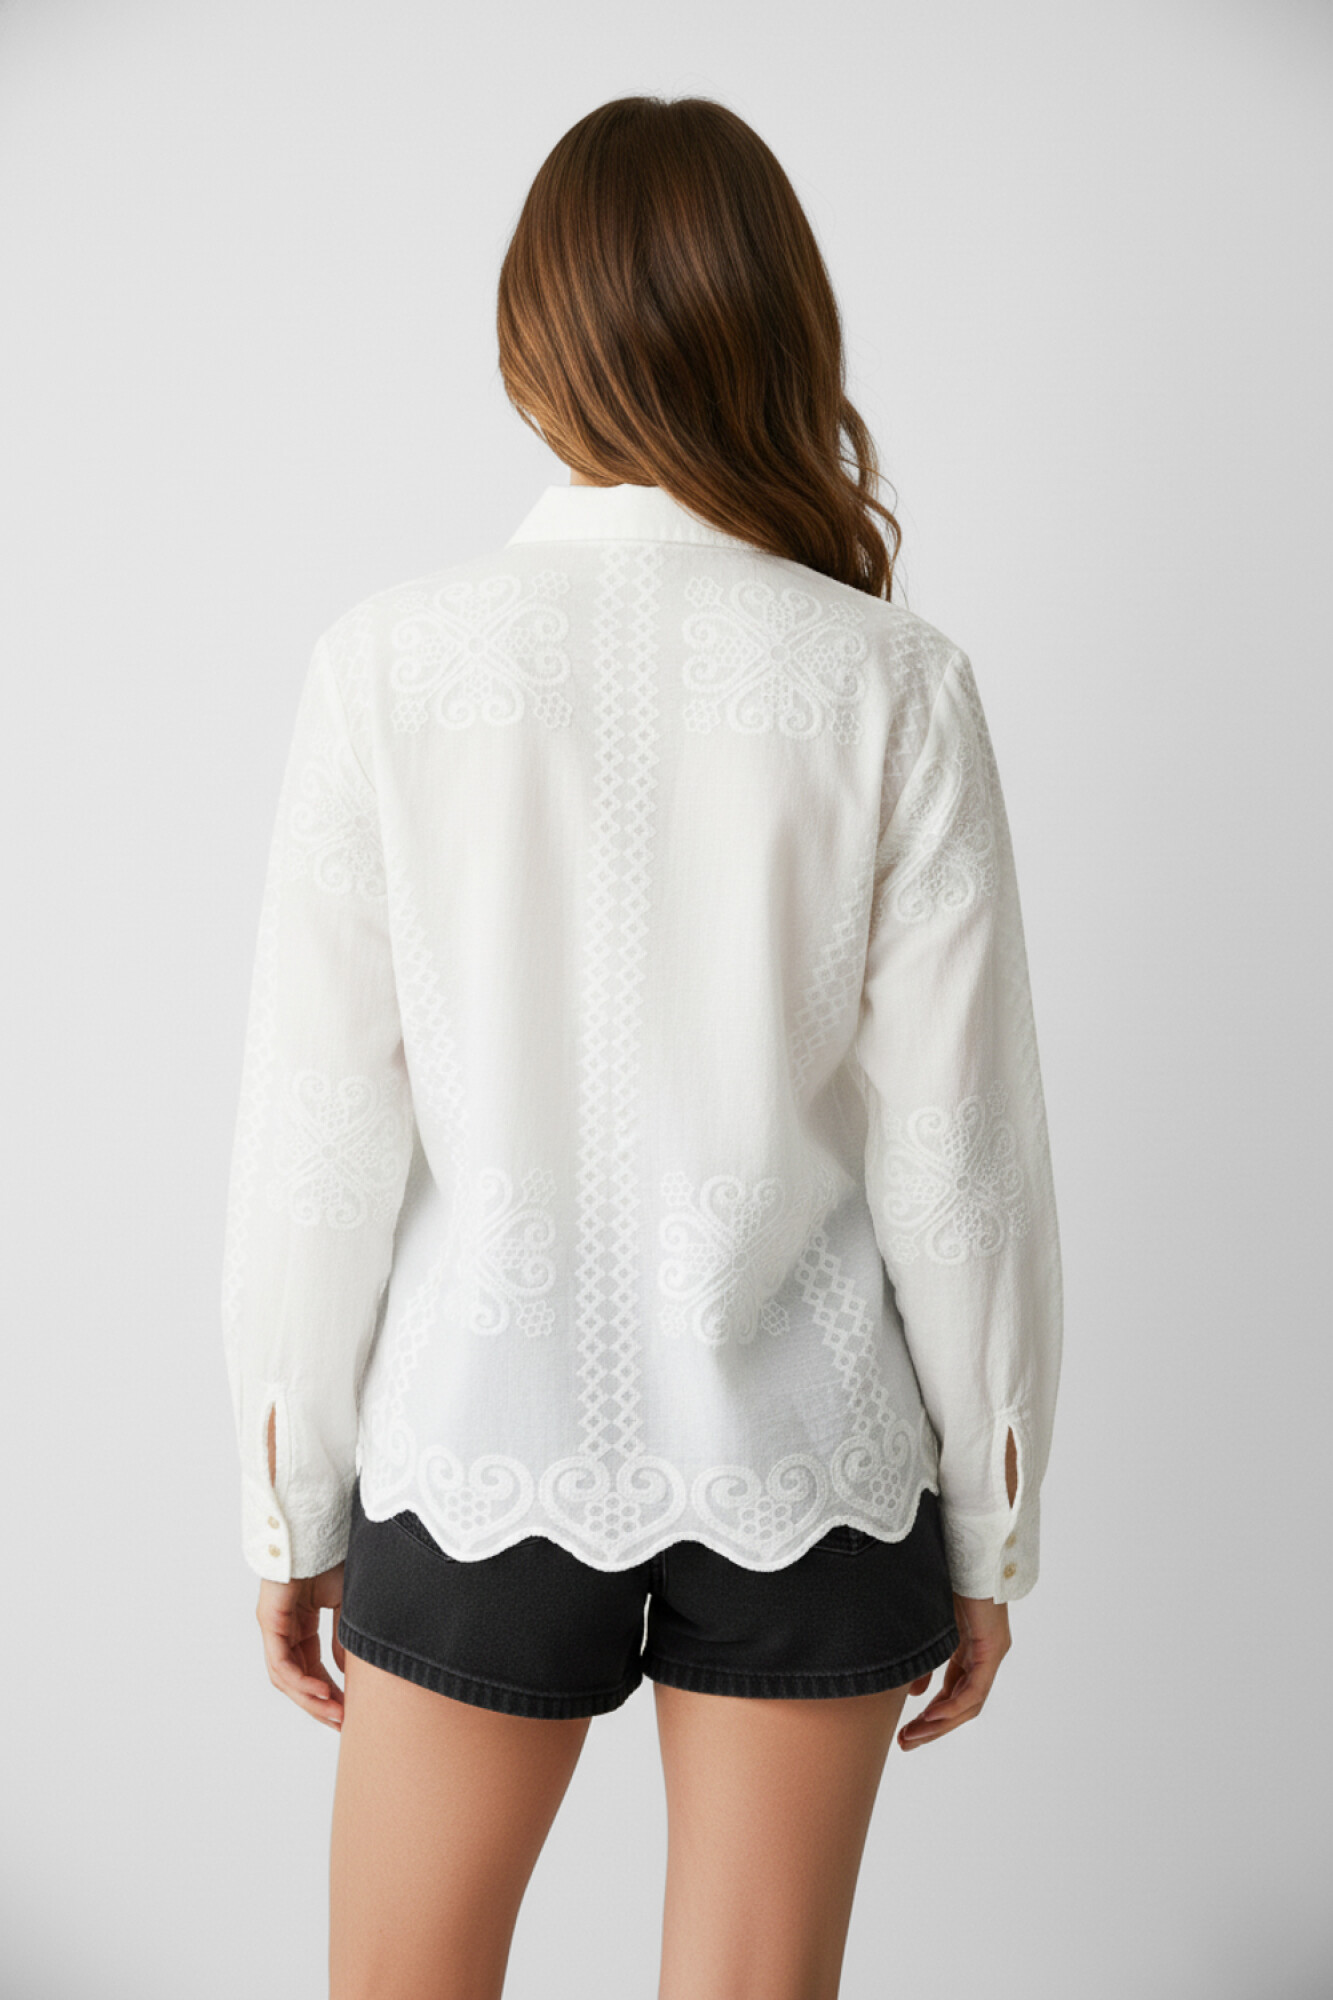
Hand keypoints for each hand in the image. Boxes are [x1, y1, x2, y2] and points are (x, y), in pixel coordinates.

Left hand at [256, 1567, 346, 1730]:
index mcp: (301, 1624)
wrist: (321, 1527)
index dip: (329, 1693)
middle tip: (342, 1724)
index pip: (311, 1668)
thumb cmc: (333, 1555)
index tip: (349, 1712)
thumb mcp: (346, 1605)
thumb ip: (343, 1639)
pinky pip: (281, 1662)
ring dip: (311, 1700)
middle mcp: (284, 1628)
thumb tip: (346, 1673)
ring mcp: (274, 1626)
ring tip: (336, 1714)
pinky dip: (300, 1681)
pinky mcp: (269, 1620)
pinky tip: (322, 1692)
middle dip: (320, 1705)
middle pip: (296, 1679)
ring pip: (286, 1677)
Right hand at [896, 1591, 1010, 1750]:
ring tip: (914, 1736)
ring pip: (969, 1703)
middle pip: (962, 1705)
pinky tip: (931, 1714)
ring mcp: (992, 1651)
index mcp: (970, 1647)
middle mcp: (985, 1654)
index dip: (931, 1714)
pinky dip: (953, 1705)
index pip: (953, 1692)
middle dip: (933, 1727)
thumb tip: (916, 1692)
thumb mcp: (930, 1625)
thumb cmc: (948, 1575)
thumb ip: (925, 1659)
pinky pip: (975, 1689)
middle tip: (907, 1742)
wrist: (965, 1547)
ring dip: (941, 1723)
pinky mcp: (993, 1647)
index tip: (906, 1729)